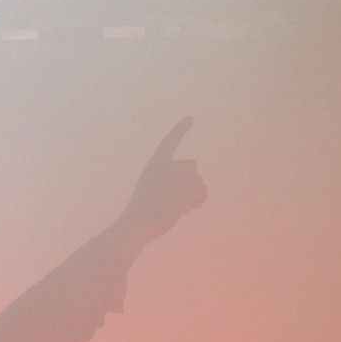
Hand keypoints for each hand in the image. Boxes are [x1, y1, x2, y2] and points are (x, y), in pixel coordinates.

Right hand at [118, 118, 206, 246]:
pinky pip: (203, 192)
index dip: (180, 130)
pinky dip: (199, 201)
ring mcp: (179, 177)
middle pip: (191, 166)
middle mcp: (168, 166)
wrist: (137, 223)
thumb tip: (190, 188)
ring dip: (193, 194)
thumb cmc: (140, 211)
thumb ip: (166, 182)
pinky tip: (189, 209)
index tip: (191, 118)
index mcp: (155, 164)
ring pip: (198, 181)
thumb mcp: (149, 189)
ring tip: (178, 206)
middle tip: (177, 198)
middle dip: (189, 180)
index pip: (169, 142)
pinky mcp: (187, 190)